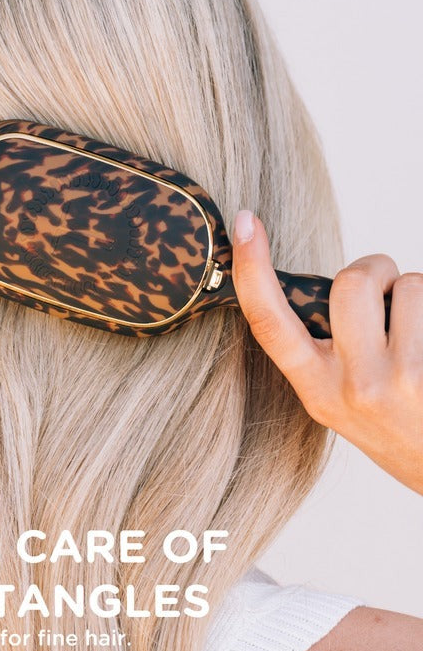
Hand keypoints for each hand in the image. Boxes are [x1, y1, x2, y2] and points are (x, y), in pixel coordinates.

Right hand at [230, 209, 422, 494]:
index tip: (244, 222)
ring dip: (416, 296)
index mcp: (316, 390)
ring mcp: (403, 381)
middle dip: (374, 269)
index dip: (252, 270)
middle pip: (351, 282)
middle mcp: (355, 387)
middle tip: (385, 290)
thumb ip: (323, 350)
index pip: (270, 324)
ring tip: (418, 334)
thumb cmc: (395, 428)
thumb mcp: (338, 402)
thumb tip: (329, 288)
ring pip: (409, 286)